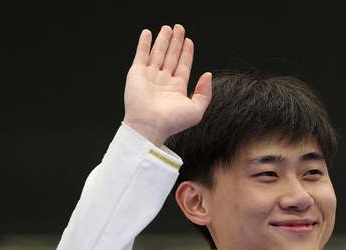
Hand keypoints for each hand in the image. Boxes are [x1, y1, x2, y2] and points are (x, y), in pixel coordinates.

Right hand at [123, 24, 212, 145]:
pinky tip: (148, 33)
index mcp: (177, 88)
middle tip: (179, 28)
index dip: (187, 53)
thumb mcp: (196, 109)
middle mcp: (163, 81)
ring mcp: (150, 76)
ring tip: (168, 28)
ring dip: (163, 40)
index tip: (189, 41)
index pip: (183, 65)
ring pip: (158, 53)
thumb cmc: (172, 121)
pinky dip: (144, 43)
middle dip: (176, 42)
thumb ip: (204, 92)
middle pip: (171, 56)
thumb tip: (208, 75)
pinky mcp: (137, 73)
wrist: (150, 125)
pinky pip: (141, 54)